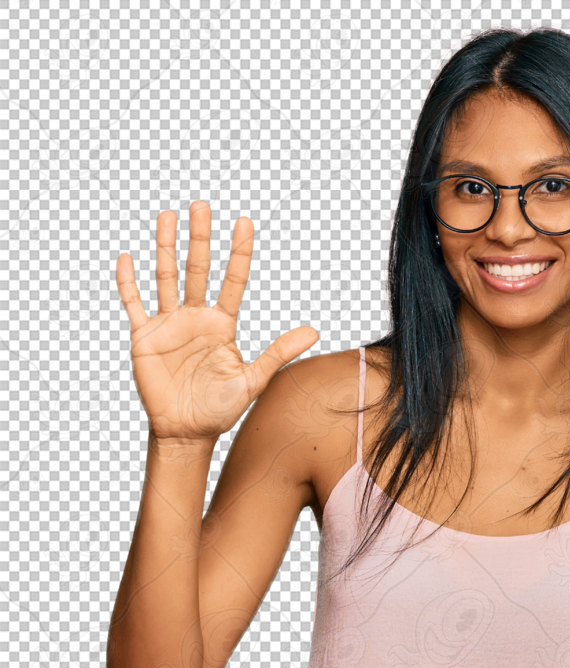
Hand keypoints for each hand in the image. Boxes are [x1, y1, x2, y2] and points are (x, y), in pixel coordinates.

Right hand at [115, 201, 318, 441]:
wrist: (188, 432)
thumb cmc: (221, 409)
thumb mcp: (253, 379)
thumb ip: (279, 352)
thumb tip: (314, 332)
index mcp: (222, 324)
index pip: (233, 281)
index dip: (238, 253)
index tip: (245, 222)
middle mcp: (196, 318)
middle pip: (198, 270)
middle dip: (200, 238)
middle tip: (202, 205)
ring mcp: (168, 324)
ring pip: (166, 277)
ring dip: (166, 247)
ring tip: (169, 216)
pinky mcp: (144, 337)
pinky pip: (135, 304)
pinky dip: (129, 282)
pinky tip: (128, 258)